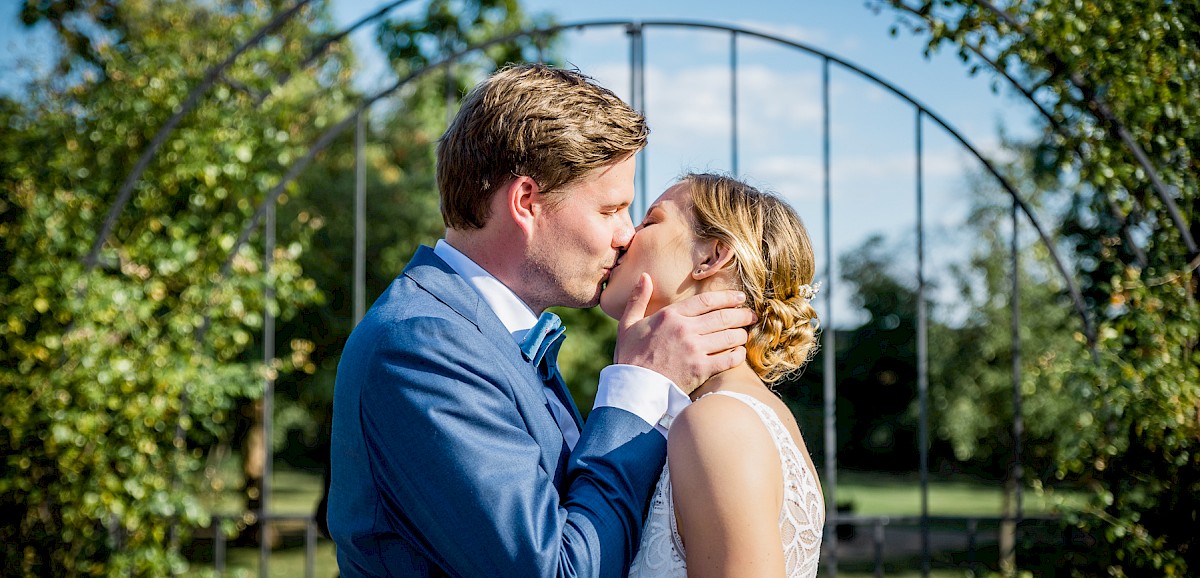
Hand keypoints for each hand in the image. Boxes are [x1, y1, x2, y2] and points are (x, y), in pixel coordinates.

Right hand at [615, 273, 754, 393]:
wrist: (633, 387)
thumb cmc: (630, 356)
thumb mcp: (628, 324)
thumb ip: (638, 299)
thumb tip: (645, 276)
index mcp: (671, 315)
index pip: (707, 301)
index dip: (727, 297)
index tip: (739, 297)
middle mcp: (685, 329)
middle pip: (723, 317)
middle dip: (741, 314)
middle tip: (750, 315)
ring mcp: (695, 349)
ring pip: (729, 336)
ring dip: (741, 334)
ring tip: (745, 333)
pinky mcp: (701, 369)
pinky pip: (729, 359)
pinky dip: (738, 355)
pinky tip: (740, 353)